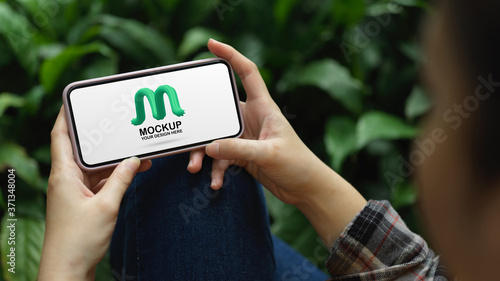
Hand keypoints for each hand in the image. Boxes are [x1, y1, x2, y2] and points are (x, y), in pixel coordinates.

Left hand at [38, 107, 150, 280]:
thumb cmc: (80, 239)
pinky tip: (134, 171)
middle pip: (83, 148)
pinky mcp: (84, 201)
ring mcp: (75, 190)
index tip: (78, 100)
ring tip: (137, 150)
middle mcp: (67, 179)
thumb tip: (133, 160)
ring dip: (114, 159)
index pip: (61, 136)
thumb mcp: (106, 205)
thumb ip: (121, 179)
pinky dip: (116, 175)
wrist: (69, 267)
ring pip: (95, 166)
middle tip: (118, 122)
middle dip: (101, 136)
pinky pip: (101, 181)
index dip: (67, 115)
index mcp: (64, 174)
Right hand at [187, 39, 331, 204]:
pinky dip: (216, 170)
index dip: (231, 55)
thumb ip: (239, 148)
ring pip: (215, 137)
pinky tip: (216, 183)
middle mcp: (251, 118)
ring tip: (194, 168)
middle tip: (185, 130)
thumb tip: (209, 146)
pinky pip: (221, 158)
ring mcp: (245, 137)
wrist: (306, 188)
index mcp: (263, 107)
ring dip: (204, 153)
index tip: (211, 45)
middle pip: (219, 111)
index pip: (247, 73)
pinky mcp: (242, 155)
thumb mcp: (269, 154)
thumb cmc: (298, 164)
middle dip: (201, 122)